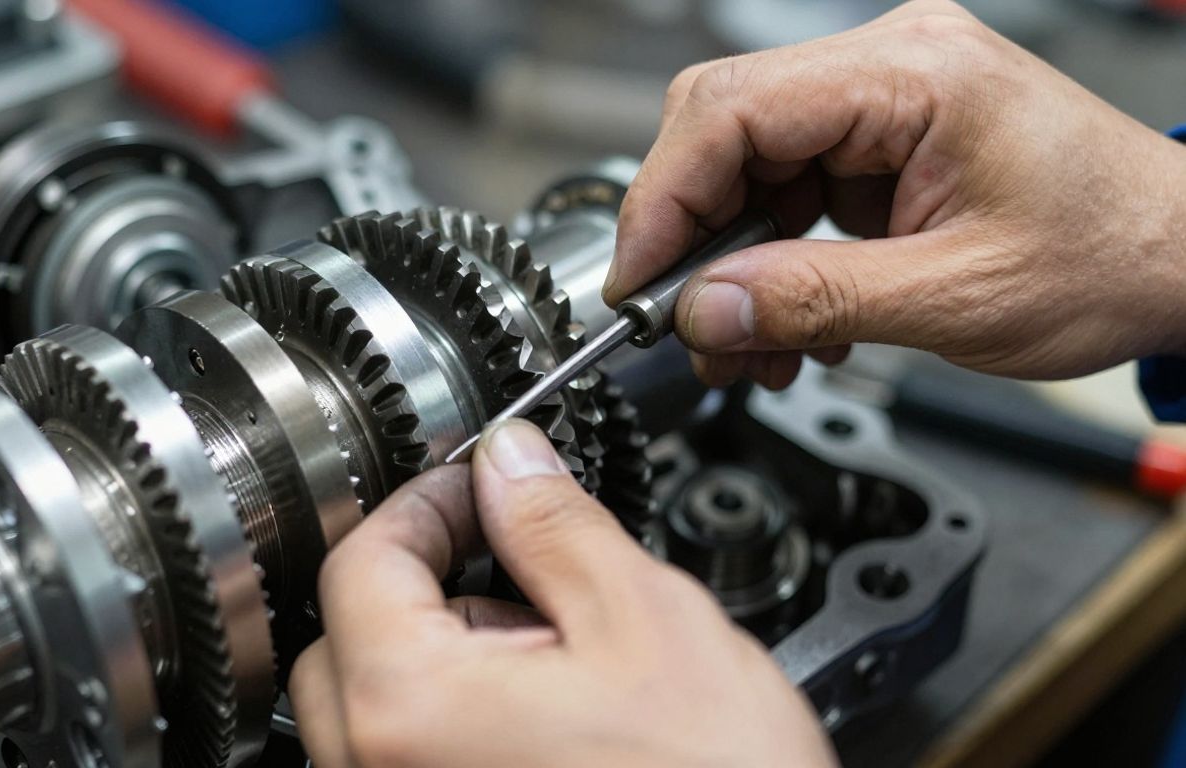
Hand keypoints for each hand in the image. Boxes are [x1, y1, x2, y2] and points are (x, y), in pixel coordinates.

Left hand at [289, 420, 833, 767]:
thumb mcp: (646, 622)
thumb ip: (556, 525)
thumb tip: (511, 463)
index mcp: (409, 711)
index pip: (359, 564)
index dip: (424, 504)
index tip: (478, 490)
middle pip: (345, 641)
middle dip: (423, 585)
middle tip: (512, 565)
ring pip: (374, 712)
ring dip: (441, 660)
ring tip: (552, 659)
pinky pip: (408, 766)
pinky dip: (454, 724)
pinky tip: (545, 722)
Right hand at [605, 0, 1185, 387]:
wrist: (1182, 260)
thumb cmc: (1112, 256)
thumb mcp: (954, 298)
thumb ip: (814, 300)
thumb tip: (703, 311)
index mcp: (912, 74)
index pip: (730, 110)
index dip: (663, 200)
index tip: (638, 282)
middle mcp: (890, 66)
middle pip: (723, 128)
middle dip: (690, 236)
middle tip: (684, 323)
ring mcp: (883, 100)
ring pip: (745, 167)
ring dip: (729, 263)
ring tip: (742, 348)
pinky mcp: (881, 140)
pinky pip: (787, 188)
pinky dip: (769, 261)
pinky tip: (782, 321)